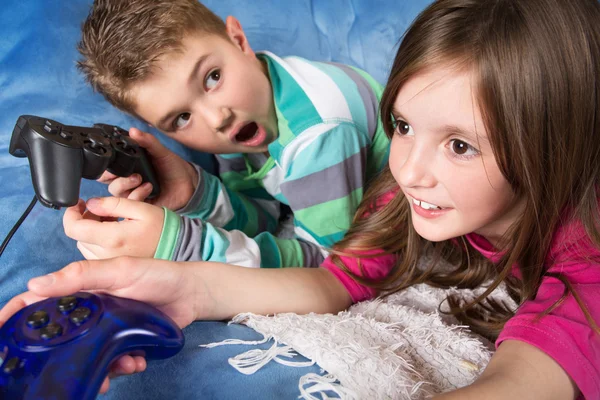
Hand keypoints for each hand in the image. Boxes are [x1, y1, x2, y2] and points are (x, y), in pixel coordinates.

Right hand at [0, 257, 208, 393]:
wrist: (191, 292)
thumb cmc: (157, 274)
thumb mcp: (119, 270)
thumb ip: (80, 275)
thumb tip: (36, 284)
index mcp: (81, 290)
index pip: (40, 301)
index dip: (17, 316)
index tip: (2, 334)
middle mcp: (89, 311)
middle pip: (60, 338)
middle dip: (61, 357)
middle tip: (69, 369)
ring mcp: (106, 329)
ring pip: (86, 357)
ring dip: (99, 366)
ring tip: (121, 363)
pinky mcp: (123, 343)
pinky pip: (112, 362)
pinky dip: (122, 365)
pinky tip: (137, 359)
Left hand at [63, 197, 163, 259]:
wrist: (176, 248)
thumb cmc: (160, 228)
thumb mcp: (140, 209)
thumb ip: (112, 204)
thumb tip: (91, 204)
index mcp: (112, 238)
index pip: (74, 228)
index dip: (71, 213)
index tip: (79, 204)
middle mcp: (106, 254)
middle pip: (78, 236)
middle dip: (85, 220)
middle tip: (100, 210)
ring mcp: (109, 264)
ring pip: (84, 245)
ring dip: (91, 231)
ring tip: (109, 222)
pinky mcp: (113, 268)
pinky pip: (94, 254)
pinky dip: (98, 242)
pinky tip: (113, 234)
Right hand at [98, 127, 198, 209]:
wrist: (188, 183)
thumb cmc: (172, 166)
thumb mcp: (160, 151)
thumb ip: (147, 141)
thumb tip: (133, 130)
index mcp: (128, 166)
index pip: (106, 168)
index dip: (104, 166)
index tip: (111, 162)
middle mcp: (127, 180)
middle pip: (106, 181)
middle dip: (110, 176)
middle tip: (124, 171)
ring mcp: (133, 192)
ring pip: (116, 192)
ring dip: (125, 184)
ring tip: (140, 178)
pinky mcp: (141, 204)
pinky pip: (130, 203)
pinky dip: (136, 194)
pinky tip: (148, 187)